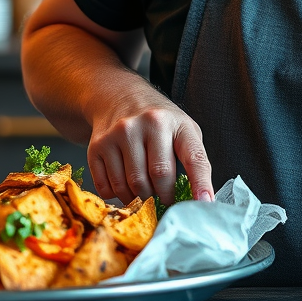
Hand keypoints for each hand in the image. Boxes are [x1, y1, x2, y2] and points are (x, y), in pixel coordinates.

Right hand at [86, 86, 213, 206]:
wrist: (120, 97)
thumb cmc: (159, 121)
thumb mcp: (184, 130)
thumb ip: (194, 159)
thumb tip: (200, 199)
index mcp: (176, 122)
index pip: (194, 157)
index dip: (201, 183)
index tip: (204, 203)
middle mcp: (147, 123)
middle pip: (158, 177)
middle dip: (163, 196)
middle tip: (164, 198)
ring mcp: (119, 134)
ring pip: (130, 186)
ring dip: (139, 198)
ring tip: (144, 190)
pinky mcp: (97, 146)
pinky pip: (106, 187)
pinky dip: (117, 195)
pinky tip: (123, 184)